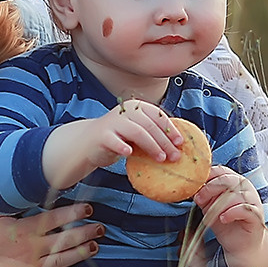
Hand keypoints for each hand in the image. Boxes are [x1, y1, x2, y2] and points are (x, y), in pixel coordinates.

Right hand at [0, 205, 101, 266]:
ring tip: (94, 248)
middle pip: (66, 239)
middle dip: (85, 233)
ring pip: (64, 259)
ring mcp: (32, 266)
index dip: (74, 213)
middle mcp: (34, 247)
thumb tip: (26, 191)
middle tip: (100, 229)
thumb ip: (13, 203)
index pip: (56, 218)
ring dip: (80, 253)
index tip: (88, 209)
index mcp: (26, 228)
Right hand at [41, 98, 181, 190]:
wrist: (88, 142)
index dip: (170, 128)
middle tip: (174, 156)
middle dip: (165, 141)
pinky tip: (130, 154)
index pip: (158, 115)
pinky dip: (123, 147)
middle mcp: (125, 112)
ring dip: (152, 146)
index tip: (180, 143)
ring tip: (160, 159)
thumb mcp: (136, 131)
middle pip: (150, 125)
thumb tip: (178, 145)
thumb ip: (152, 133)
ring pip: (137, 132)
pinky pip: (115, 141)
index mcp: (136, 107)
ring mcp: (113, 122)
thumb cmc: (118, 138)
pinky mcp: (102, 135)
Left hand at [194, 169, 267, 266]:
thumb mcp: (209, 207)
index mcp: (234, 182)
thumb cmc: (225, 222)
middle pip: (228, 180)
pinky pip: (245, 209)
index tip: (196, 185)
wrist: (239, 244)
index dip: (208, 176)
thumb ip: (203, 196)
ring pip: (237, 194)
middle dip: (210, 188)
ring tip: (210, 214)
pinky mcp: (256, 215)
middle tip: (199, 199)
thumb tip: (190, 188)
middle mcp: (245, 188)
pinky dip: (231, 212)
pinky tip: (223, 218)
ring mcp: (253, 201)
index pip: (222, 171)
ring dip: (219, 204)